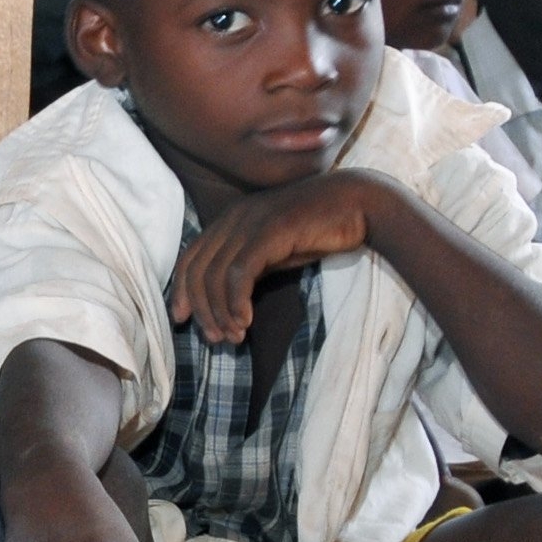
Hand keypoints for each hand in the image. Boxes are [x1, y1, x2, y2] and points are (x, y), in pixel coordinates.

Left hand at [167, 173, 392, 344]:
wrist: (359, 203)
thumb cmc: (319, 230)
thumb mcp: (275, 250)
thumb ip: (249, 266)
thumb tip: (225, 301)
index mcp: (230, 219)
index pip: (191, 258)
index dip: (182, 291)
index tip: (182, 320)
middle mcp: (234, 217)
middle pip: (198, 270)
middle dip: (201, 309)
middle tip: (215, 339)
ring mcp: (251, 221)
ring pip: (216, 275)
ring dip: (221, 312)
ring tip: (234, 337)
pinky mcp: (271, 230)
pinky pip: (240, 273)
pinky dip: (236, 301)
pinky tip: (245, 322)